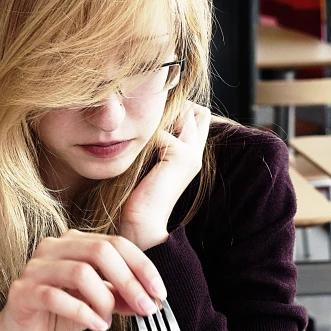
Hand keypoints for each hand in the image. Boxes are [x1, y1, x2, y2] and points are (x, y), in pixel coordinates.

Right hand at [0, 230, 166, 330]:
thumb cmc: (59, 311)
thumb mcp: (98, 303)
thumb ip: (121, 297)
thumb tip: (151, 300)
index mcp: (74, 241)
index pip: (116, 243)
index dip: (142, 267)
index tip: (159, 292)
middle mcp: (53, 246)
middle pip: (100, 251)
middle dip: (129, 281)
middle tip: (145, 307)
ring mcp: (35, 267)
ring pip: (79, 272)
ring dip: (104, 300)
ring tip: (109, 319)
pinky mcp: (22, 291)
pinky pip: (56, 297)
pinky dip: (83, 313)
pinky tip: (97, 325)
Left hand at [119, 103, 210, 249]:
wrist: (140, 223)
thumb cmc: (135, 194)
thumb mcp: (147, 161)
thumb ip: (152, 142)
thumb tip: (144, 119)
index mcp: (191, 154)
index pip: (198, 115)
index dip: (178, 109)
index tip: (151, 118)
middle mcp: (196, 152)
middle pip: (197, 111)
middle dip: (174, 107)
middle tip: (147, 122)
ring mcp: (192, 153)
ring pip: (183, 112)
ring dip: (159, 117)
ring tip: (140, 135)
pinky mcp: (181, 155)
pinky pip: (161, 128)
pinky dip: (144, 134)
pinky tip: (133, 151)